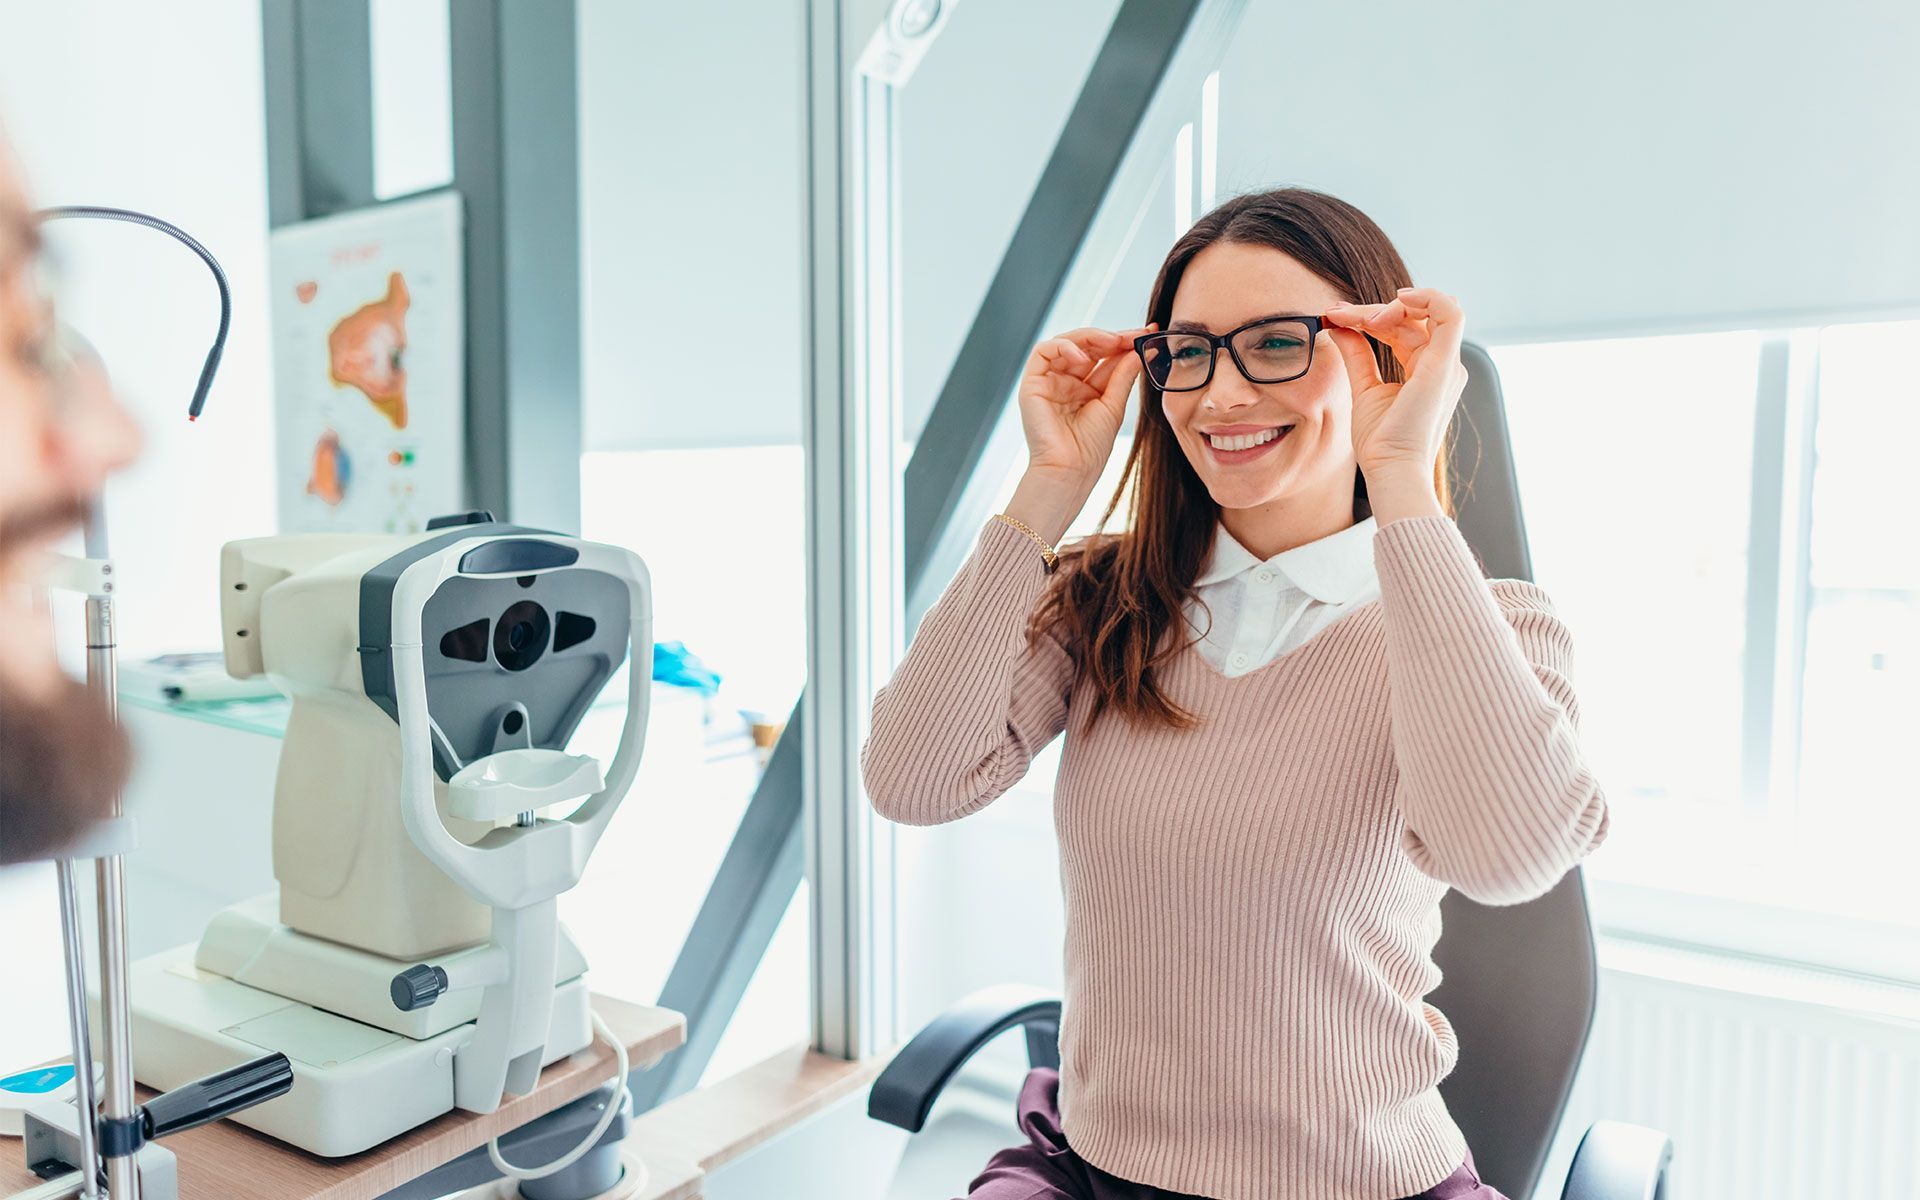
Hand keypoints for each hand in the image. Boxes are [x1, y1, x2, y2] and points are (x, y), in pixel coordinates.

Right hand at [1016, 324, 1152, 484]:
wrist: (1070, 470)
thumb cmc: (1090, 448)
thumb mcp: (1114, 405)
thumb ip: (1123, 376)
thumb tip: (1137, 350)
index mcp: (1086, 390)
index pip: (1104, 357)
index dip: (1124, 343)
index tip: (1147, 334)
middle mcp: (1066, 382)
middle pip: (1086, 346)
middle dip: (1111, 337)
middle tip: (1132, 335)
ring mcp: (1048, 381)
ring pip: (1066, 343)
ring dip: (1090, 337)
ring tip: (1112, 341)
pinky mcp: (1032, 383)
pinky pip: (1043, 351)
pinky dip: (1064, 347)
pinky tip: (1084, 356)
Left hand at [1322, 287, 1468, 478]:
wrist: (1390, 467)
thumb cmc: (1380, 441)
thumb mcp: (1363, 387)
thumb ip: (1357, 354)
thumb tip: (1339, 325)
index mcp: (1426, 370)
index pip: (1403, 329)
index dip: (1371, 316)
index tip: (1336, 316)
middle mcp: (1441, 365)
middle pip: (1411, 318)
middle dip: (1372, 310)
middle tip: (1339, 313)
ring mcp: (1446, 364)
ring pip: (1425, 312)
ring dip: (1386, 307)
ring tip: (1354, 317)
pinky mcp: (1445, 364)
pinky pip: (1450, 313)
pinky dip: (1427, 297)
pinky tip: (1398, 299)